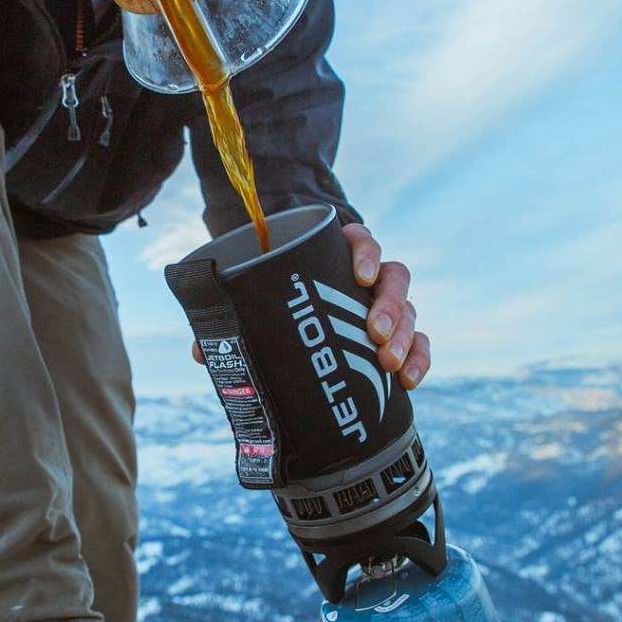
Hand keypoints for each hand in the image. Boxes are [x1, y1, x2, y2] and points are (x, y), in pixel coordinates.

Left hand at [188, 223, 431, 390]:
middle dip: (389, 305)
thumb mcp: (256, 308)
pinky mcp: (398, 338)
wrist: (301, 326)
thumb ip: (233, 322)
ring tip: (388, 363)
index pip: (362, 240)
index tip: (359, 276)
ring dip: (404, 335)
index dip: (366, 253)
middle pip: (394, 278)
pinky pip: (420, 343)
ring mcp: (386, 308)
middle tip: (373, 332)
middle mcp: (368, 279)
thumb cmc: (276, 307)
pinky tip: (409, 381)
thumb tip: (201, 352)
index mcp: (337, 256)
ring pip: (409, 311)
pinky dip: (420, 359)